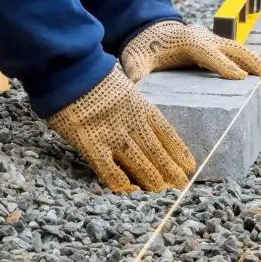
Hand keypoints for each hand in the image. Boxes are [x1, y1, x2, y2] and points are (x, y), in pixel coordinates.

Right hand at [46, 66, 195, 191]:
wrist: (71, 69)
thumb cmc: (90, 73)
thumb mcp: (120, 84)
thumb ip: (129, 102)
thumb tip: (133, 116)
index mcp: (140, 105)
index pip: (166, 132)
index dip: (178, 150)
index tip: (189, 164)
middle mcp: (132, 122)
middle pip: (157, 151)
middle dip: (171, 170)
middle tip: (181, 184)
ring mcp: (113, 135)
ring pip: (141, 164)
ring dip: (153, 180)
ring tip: (162, 192)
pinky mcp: (92, 144)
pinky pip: (110, 171)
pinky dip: (121, 182)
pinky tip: (129, 190)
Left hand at [118, 18, 260, 90]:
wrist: (148, 28)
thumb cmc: (144, 46)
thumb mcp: (136, 58)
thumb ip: (136, 71)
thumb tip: (133, 85)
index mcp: (188, 41)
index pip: (209, 54)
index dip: (224, 66)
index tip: (240, 79)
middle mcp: (206, 38)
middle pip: (234, 50)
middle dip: (252, 66)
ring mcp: (215, 41)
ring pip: (243, 52)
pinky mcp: (219, 47)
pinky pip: (242, 54)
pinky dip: (260, 61)